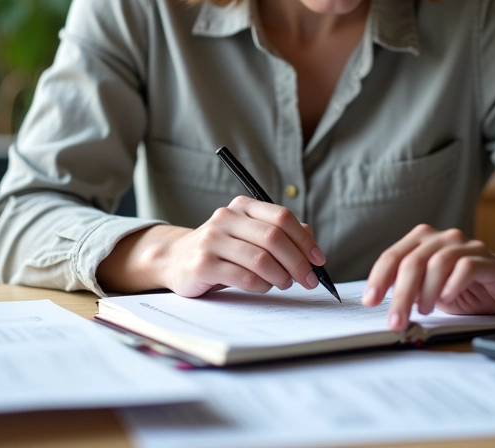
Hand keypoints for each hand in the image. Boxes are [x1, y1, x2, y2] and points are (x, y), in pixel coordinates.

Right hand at [97, 196, 324, 296]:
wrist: (176, 259)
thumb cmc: (223, 249)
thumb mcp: (249, 234)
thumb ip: (279, 233)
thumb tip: (311, 242)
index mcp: (243, 207)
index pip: (282, 217)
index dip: (304, 240)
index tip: (318, 260)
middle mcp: (227, 218)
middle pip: (274, 238)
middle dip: (298, 262)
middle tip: (309, 280)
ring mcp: (212, 240)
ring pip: (260, 258)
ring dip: (281, 276)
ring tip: (285, 284)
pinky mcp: (203, 264)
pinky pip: (242, 277)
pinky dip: (261, 285)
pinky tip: (264, 287)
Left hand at [362, 225, 494, 331]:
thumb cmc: (467, 288)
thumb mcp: (431, 290)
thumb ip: (410, 289)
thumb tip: (381, 306)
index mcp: (424, 241)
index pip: (393, 256)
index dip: (379, 278)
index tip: (369, 301)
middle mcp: (443, 238)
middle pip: (413, 261)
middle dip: (400, 293)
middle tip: (396, 320)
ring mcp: (466, 246)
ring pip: (437, 262)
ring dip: (425, 291)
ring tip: (423, 311)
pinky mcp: (487, 260)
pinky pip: (465, 267)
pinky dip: (452, 284)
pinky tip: (447, 300)